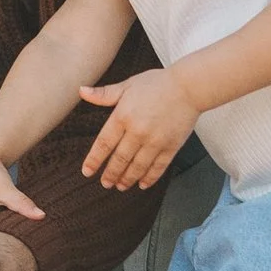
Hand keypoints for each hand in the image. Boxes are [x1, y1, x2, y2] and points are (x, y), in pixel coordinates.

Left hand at [78, 68, 198, 192]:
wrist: (189, 87)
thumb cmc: (157, 84)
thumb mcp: (127, 85)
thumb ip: (104, 94)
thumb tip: (81, 91)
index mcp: (123, 116)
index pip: (104, 144)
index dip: (94, 160)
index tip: (87, 172)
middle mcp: (137, 132)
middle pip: (120, 159)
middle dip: (110, 174)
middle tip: (105, 184)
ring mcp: (155, 141)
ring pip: (137, 166)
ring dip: (127, 179)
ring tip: (120, 186)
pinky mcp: (171, 147)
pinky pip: (158, 167)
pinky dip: (150, 178)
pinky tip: (142, 184)